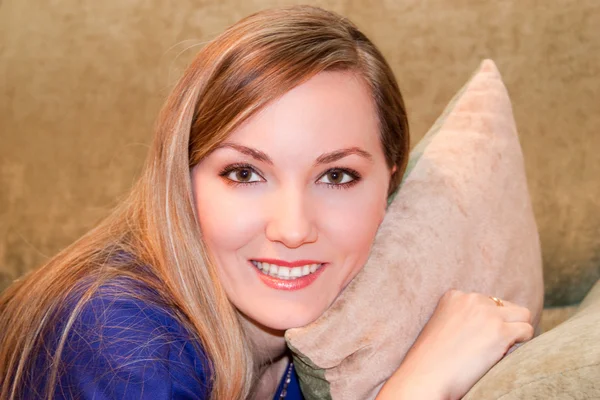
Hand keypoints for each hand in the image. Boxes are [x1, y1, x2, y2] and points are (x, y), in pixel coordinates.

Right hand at [378, 289, 533, 399]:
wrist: (425, 376)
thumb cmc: (431, 360)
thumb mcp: (442, 327)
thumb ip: (463, 318)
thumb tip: (491, 326)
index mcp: (454, 296)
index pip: (487, 302)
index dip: (489, 322)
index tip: (479, 338)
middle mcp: (471, 299)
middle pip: (505, 306)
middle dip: (504, 324)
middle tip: (492, 347)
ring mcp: (487, 314)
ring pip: (522, 315)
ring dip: (516, 332)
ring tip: (500, 351)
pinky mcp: (500, 331)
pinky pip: (527, 330)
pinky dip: (522, 344)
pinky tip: (504, 356)